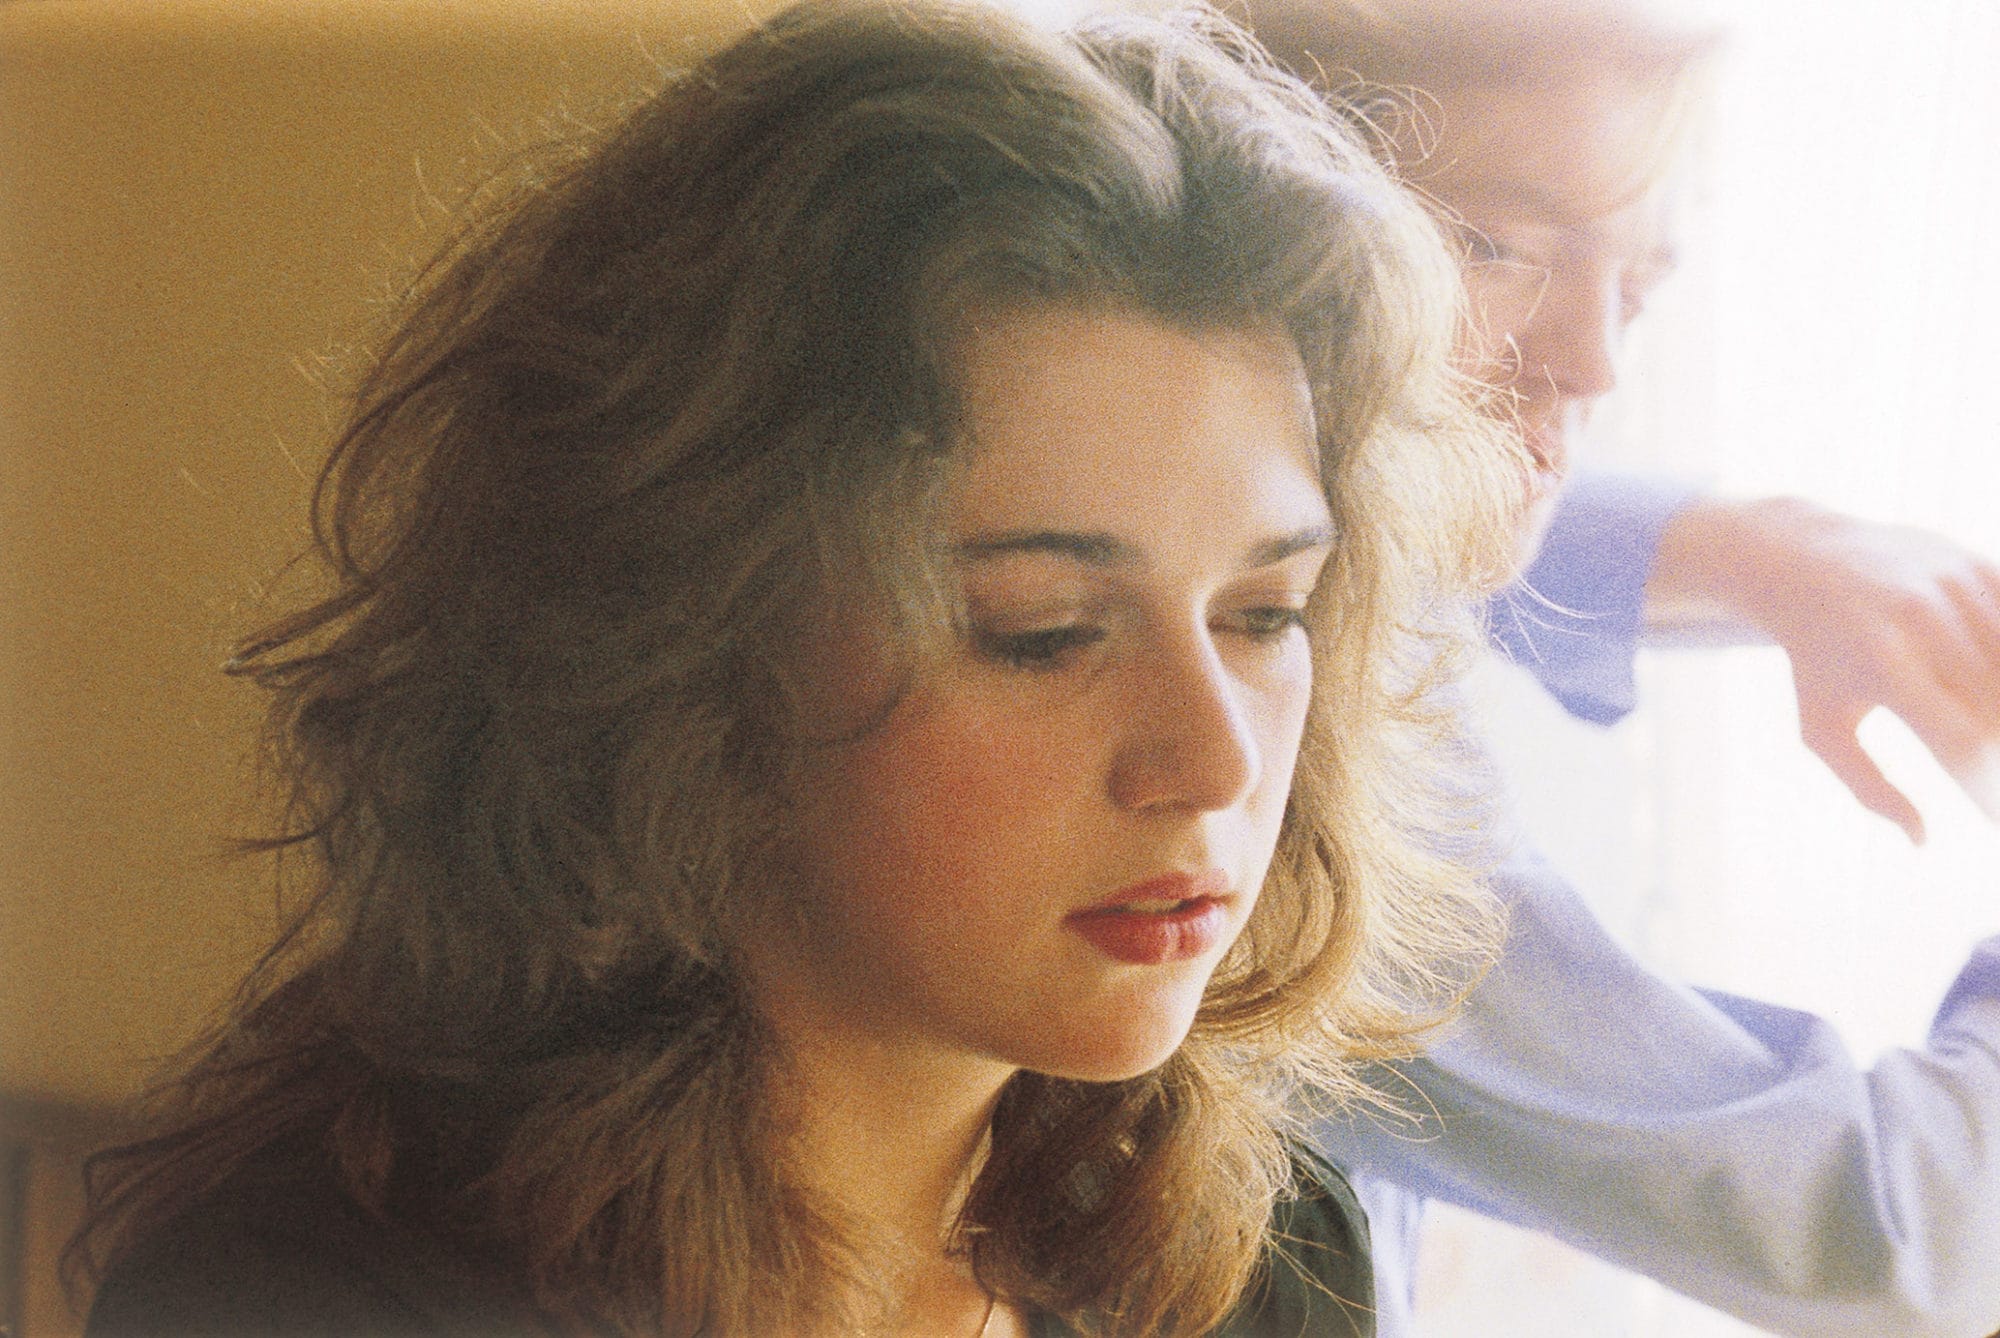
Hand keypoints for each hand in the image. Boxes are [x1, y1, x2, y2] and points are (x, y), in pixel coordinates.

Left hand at [1649, 496, 1999, 841]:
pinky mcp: (1978, 565)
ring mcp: (1955, 586)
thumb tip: (1921, 840)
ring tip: (1986, 733)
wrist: (1807, 565)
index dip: (1991, 787)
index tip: (1994, 819)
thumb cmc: (1816, 662)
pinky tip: (1993, 689)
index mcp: (1883, 665)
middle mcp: (1923, 620)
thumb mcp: (1822, 728)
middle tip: (1991, 777)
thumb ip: (1868, 786)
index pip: (1964, 742)